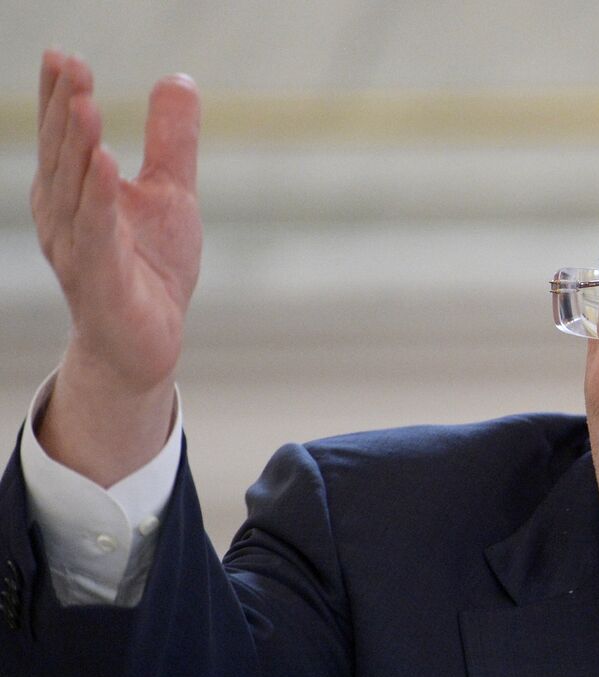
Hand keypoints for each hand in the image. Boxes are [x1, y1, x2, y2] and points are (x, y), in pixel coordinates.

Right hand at [32, 49, 201, 393]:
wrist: (148, 342)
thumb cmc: (151, 266)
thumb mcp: (170, 193)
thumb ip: (171, 141)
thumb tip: (178, 78)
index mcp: (73, 191)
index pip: (64, 136)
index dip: (61, 95)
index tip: (64, 54)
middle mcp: (64, 216)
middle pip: (63, 155)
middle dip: (63, 110)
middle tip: (69, 64)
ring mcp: (78, 250)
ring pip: (74, 191)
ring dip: (77, 147)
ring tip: (84, 104)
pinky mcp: (101, 281)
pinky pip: (98, 235)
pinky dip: (99, 200)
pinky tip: (105, 165)